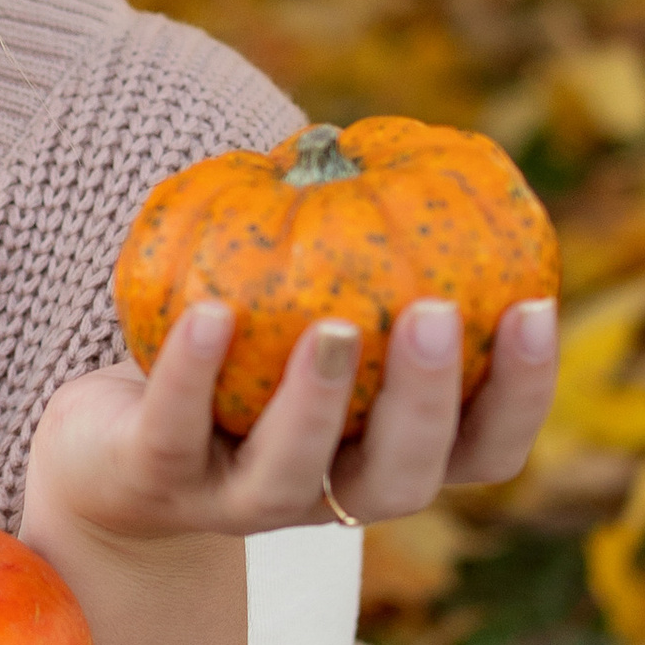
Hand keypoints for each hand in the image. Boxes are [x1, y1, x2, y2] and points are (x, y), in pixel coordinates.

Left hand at [24, 290, 558, 548]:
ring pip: (293, 475)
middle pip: (402, 478)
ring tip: (335, 323)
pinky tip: (210, 309)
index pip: (484, 449)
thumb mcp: (308, 315)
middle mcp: (327, 494)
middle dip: (426, 400)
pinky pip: (177, 431)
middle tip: (434, 313)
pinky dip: (194, 372)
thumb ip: (362, 258)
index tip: (536, 305)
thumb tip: (388, 143)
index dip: (520, 392)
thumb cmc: (240, 363)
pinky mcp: (156, 484)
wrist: (109, 453)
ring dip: (317, 400)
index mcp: (386, 457)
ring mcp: (239, 501)